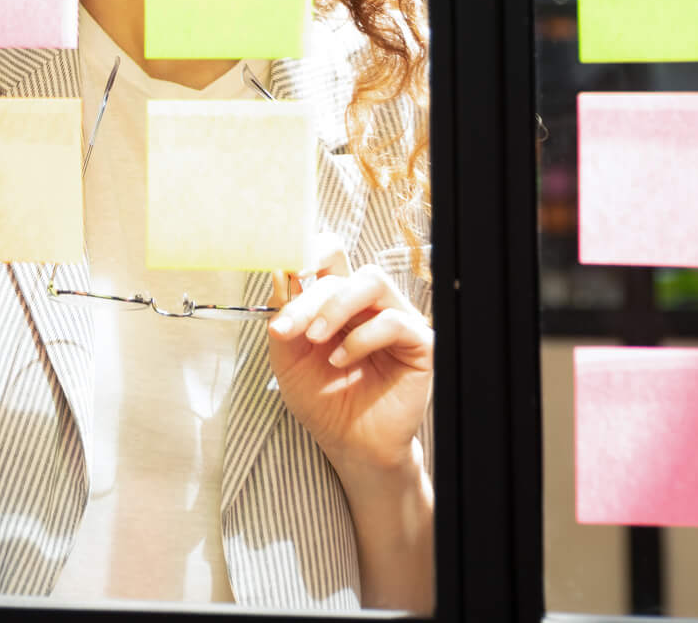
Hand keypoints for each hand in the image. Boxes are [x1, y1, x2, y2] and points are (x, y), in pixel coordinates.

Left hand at [264, 229, 433, 479]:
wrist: (350, 446)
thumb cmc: (323, 401)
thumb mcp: (288, 359)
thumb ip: (283, 317)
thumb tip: (278, 274)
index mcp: (338, 301)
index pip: (331, 255)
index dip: (309, 250)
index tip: (282, 270)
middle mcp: (369, 305)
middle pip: (343, 271)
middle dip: (308, 298)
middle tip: (288, 329)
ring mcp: (396, 320)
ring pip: (372, 281)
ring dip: (336, 306)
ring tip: (315, 338)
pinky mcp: (419, 343)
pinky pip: (394, 321)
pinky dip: (361, 338)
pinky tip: (341, 361)